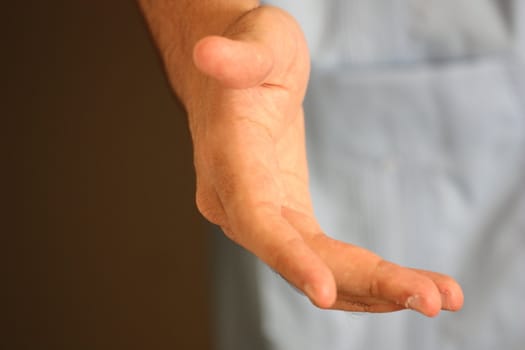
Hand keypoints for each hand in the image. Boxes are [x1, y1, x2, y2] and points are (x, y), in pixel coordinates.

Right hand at [186, 6, 462, 315]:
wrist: (238, 82)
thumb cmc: (252, 57)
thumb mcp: (256, 45)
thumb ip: (237, 57)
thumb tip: (209, 52)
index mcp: (230, 162)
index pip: (255, 218)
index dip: (287, 256)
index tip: (325, 293)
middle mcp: (237, 203)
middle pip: (297, 256)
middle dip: (361, 283)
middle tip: (431, 300)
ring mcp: (261, 216)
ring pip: (317, 266)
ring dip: (375, 289)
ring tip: (440, 296)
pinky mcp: (286, 217)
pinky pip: (324, 258)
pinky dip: (364, 276)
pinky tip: (405, 285)